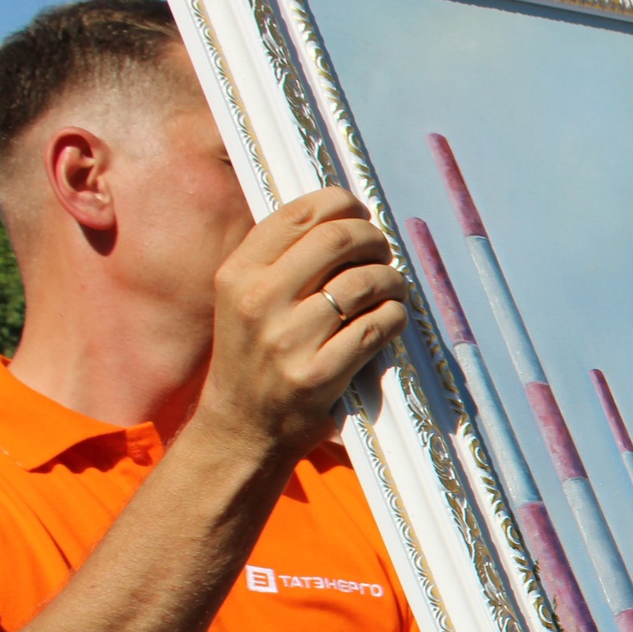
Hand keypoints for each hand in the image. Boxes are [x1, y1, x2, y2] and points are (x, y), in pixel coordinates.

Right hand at [195, 187, 407, 462]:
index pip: (297, 215)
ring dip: (391, 279)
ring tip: (393, 286)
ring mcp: (288, 339)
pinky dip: (395, 316)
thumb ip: (280, 260)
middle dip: (372, 238)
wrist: (243, 428)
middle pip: (336, 241)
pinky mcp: (318, 374)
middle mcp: (258, 301)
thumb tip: (341, 215)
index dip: (340, 204)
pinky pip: (376, 327)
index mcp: (237, 274)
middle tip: (382, 250)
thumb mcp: (244, 299)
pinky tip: (392, 317)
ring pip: (363, 283)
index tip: (359, 212)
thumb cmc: (254, 355)